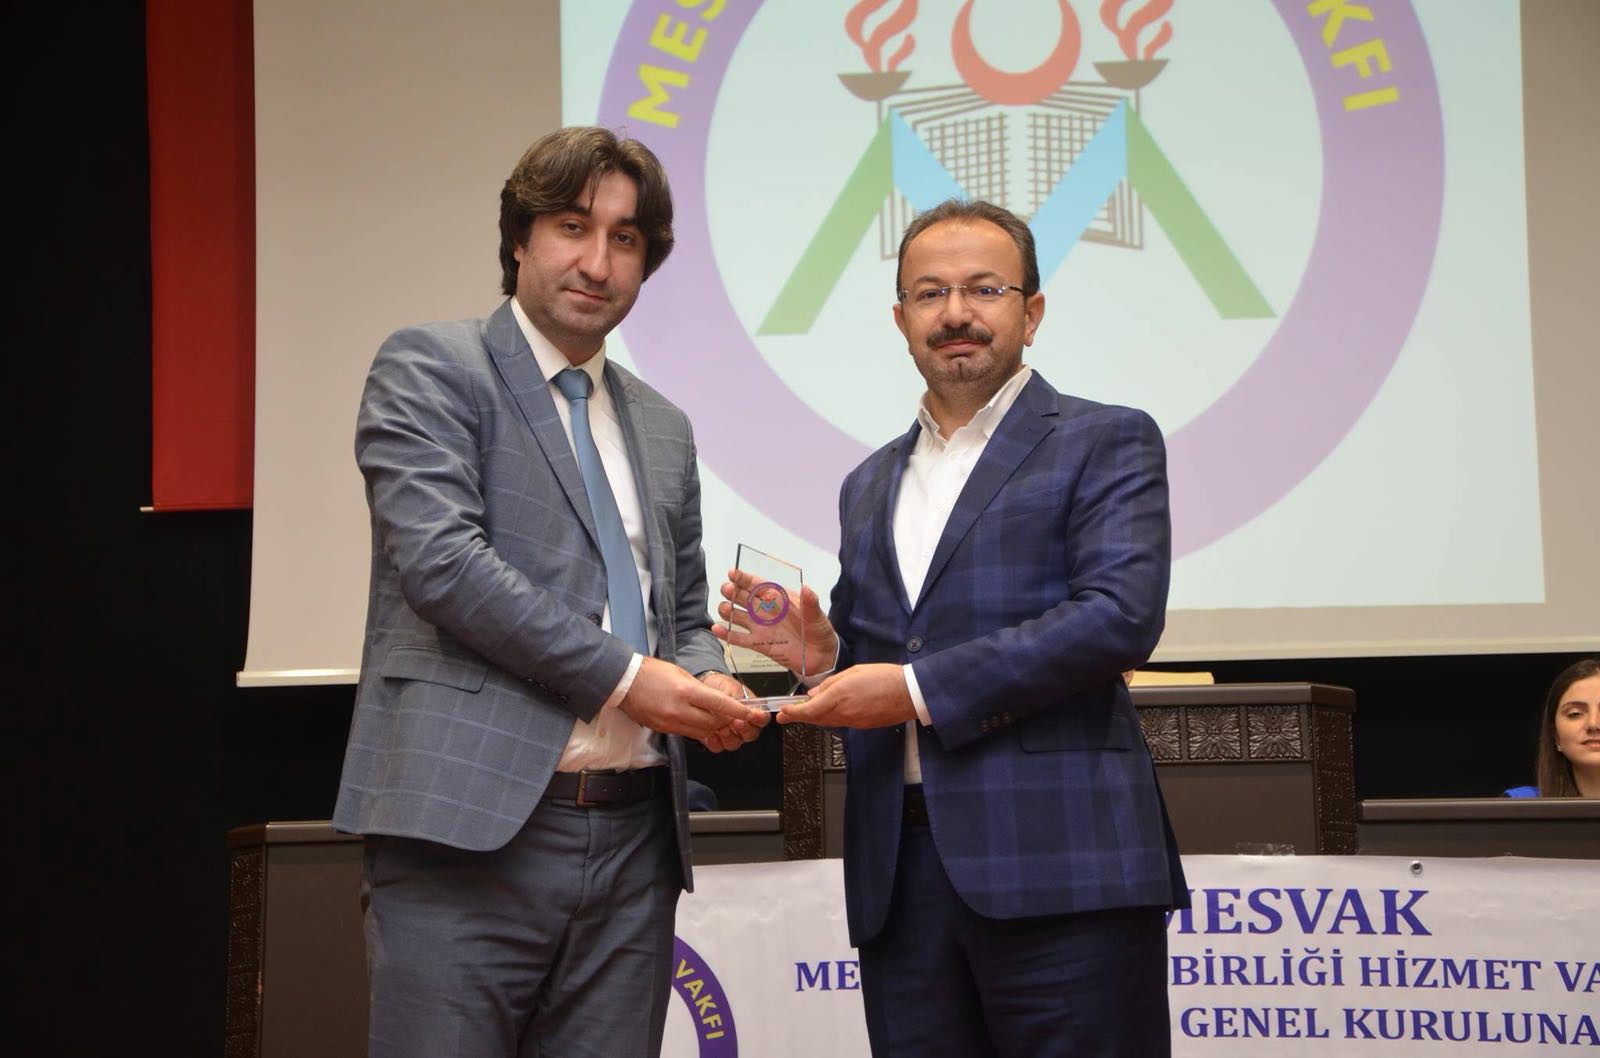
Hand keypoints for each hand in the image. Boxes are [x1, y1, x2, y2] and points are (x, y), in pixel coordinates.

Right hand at [619, 657, 766, 740]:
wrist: (624, 682)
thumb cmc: (650, 672)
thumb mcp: (680, 673)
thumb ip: (700, 689)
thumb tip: (717, 701)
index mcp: (686, 691)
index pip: (720, 704)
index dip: (738, 711)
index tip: (750, 713)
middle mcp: (679, 710)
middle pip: (714, 723)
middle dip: (726, 720)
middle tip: (733, 714)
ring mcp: (670, 722)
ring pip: (702, 732)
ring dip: (713, 726)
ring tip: (716, 717)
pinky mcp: (664, 729)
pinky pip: (688, 733)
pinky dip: (698, 729)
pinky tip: (698, 720)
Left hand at [696, 671, 769, 751]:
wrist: (700, 691)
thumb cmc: (718, 687)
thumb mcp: (729, 686)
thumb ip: (738, 698)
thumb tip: (743, 706)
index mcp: (751, 711)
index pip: (762, 719)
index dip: (760, 718)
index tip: (754, 714)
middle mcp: (743, 726)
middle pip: (751, 734)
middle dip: (744, 729)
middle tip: (737, 721)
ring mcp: (730, 735)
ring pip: (735, 744)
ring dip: (729, 737)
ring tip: (722, 728)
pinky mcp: (716, 740)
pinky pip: (718, 747)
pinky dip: (715, 743)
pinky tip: (711, 735)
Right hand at [714, 569, 836, 676]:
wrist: (821, 657)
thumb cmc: (819, 631)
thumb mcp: (817, 616)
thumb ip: (810, 603)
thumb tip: (807, 588)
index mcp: (779, 599)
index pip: (759, 585)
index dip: (745, 578)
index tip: (733, 573)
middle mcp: (766, 611)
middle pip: (744, 598)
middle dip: (733, 592)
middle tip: (728, 590)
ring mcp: (761, 627)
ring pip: (738, 616)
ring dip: (728, 611)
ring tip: (725, 609)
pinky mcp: (759, 644)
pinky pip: (739, 639)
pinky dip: (727, 634)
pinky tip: (717, 629)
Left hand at [776, 663, 915, 729]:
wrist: (908, 694)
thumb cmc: (884, 678)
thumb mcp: (853, 672)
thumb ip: (831, 684)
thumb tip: (814, 694)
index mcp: (839, 696)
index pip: (809, 709)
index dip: (794, 712)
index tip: (783, 712)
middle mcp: (843, 712)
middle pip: (814, 718)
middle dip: (798, 717)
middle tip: (784, 716)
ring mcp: (852, 722)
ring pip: (825, 722)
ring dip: (812, 718)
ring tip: (801, 713)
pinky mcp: (860, 725)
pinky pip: (838, 723)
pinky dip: (827, 718)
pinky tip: (825, 712)